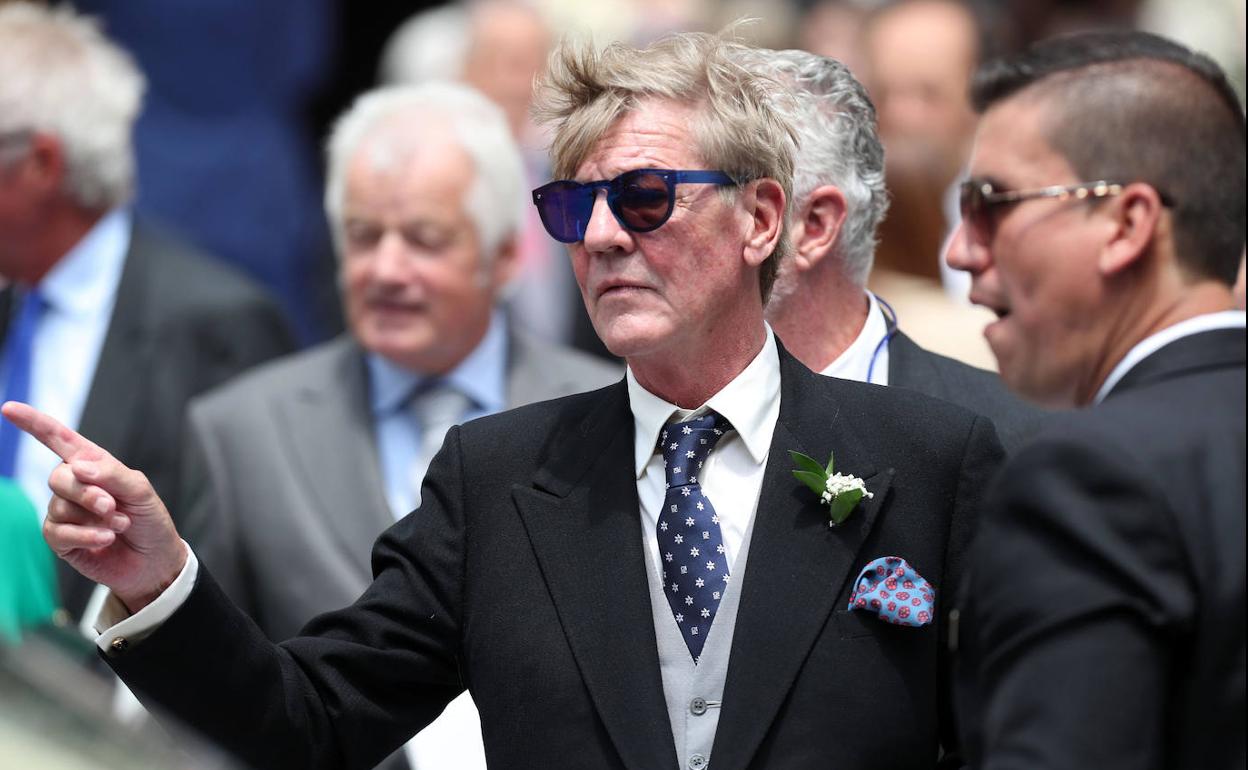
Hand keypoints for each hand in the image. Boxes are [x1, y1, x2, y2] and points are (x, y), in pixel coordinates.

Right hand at [2, 401, 185, 612]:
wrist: (154, 560)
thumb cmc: (150, 521)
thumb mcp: (141, 491)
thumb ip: (112, 474)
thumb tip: (77, 467)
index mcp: (93, 464)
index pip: (59, 439)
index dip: (34, 423)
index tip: (9, 408)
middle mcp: (74, 486)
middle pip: (58, 477)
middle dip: (86, 492)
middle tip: (112, 506)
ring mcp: (65, 513)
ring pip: (59, 506)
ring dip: (94, 518)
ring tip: (120, 525)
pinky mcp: (61, 540)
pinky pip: (58, 532)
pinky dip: (86, 535)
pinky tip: (106, 538)